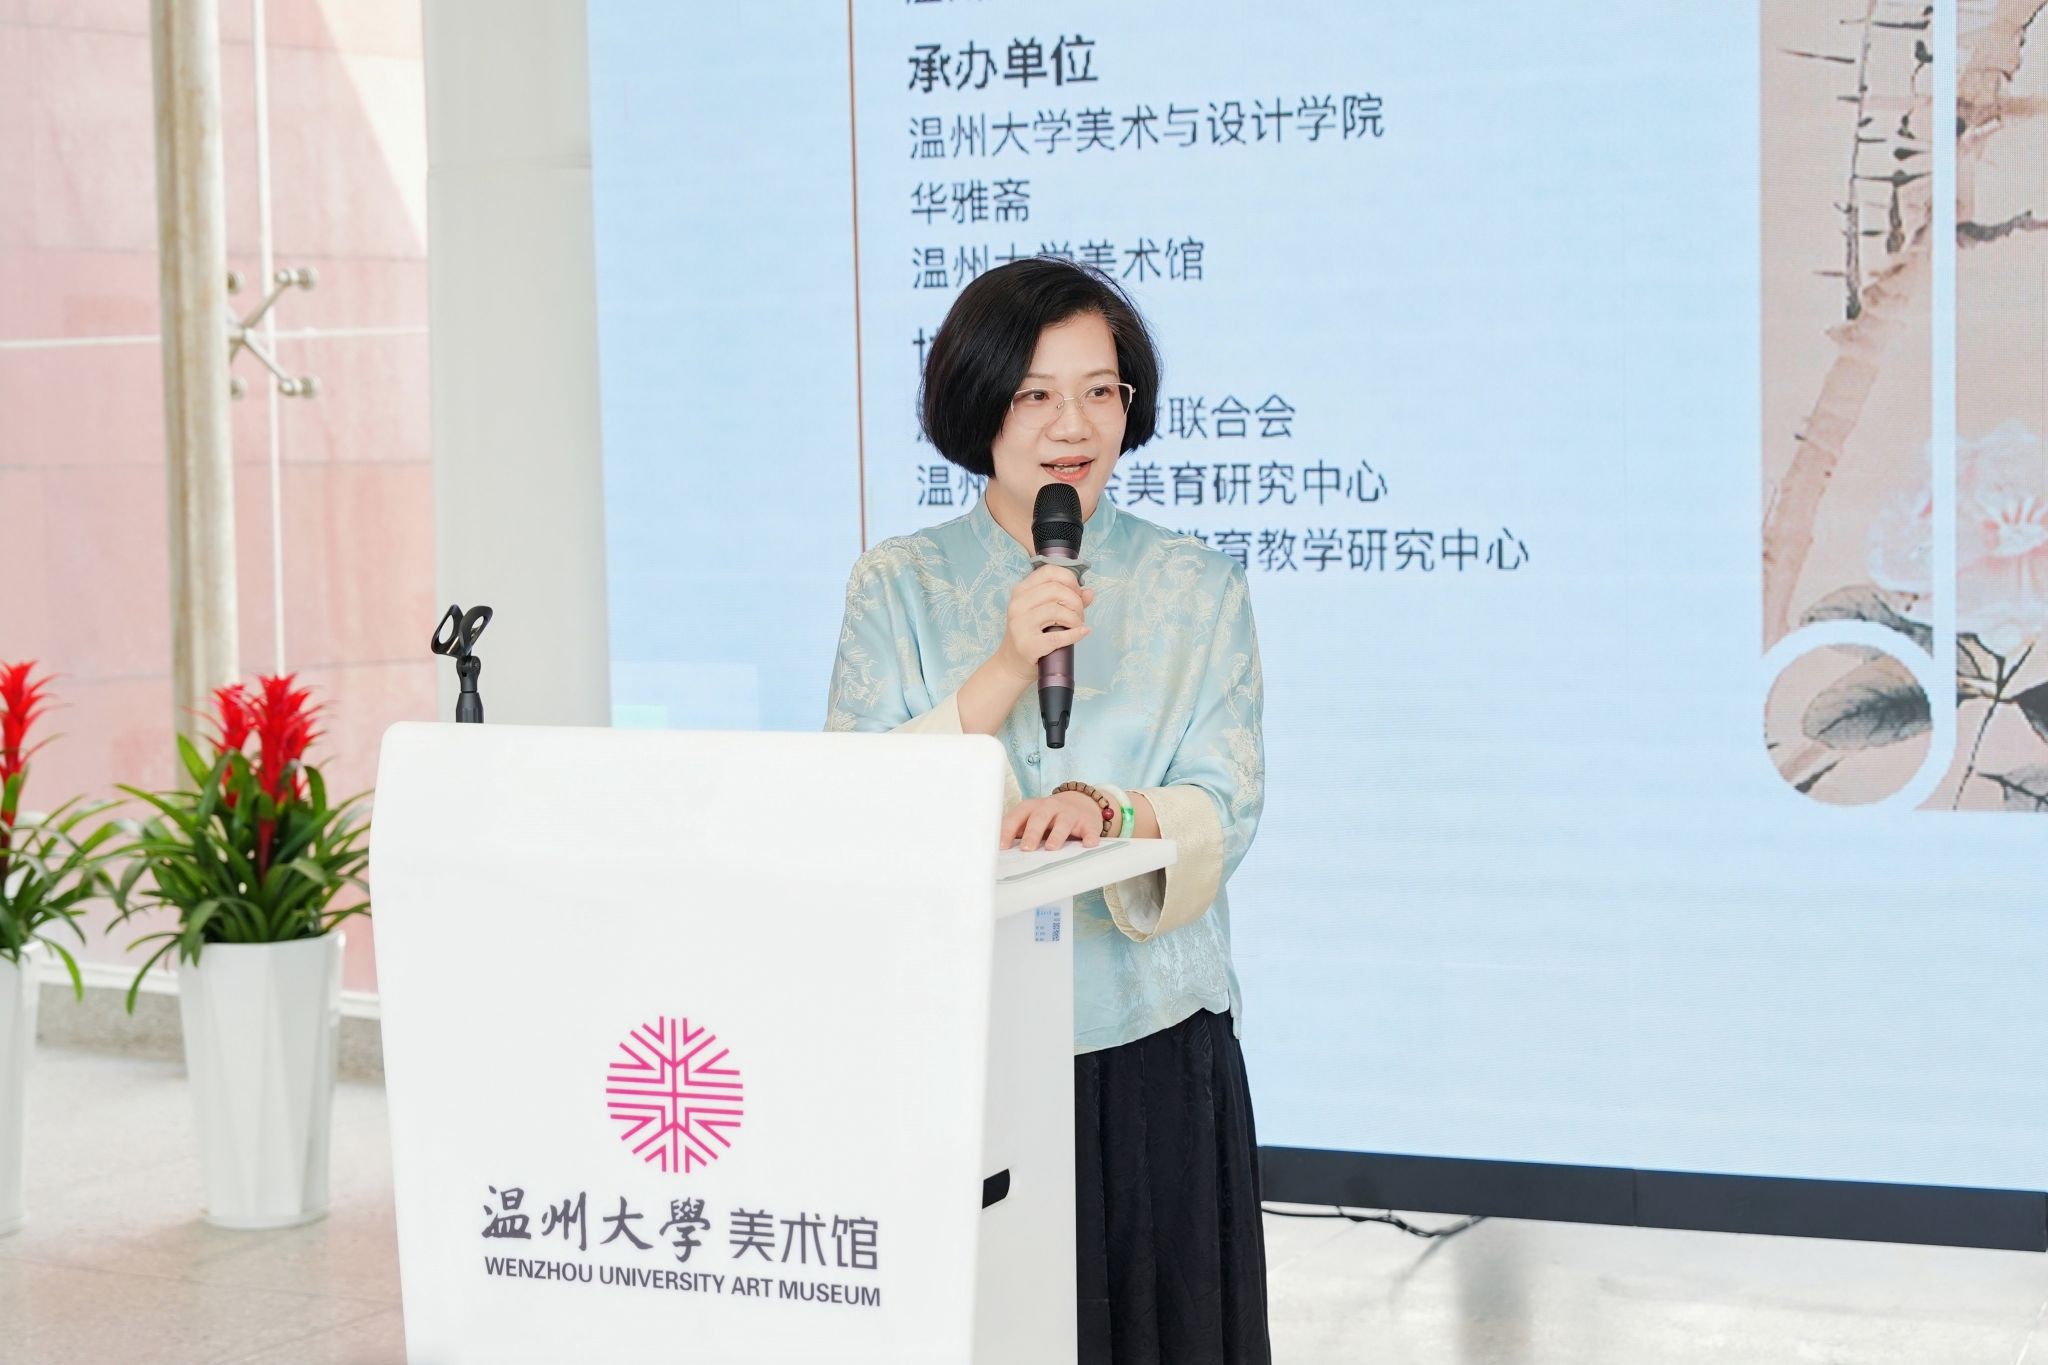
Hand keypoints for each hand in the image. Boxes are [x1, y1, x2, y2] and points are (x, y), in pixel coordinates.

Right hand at [993, 565, 1095, 681]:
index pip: (1049, 571)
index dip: (1070, 580)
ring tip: (1076, 625)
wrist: (1011, 664)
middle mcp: (1017, 605)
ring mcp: (1020, 625)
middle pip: (1056, 590)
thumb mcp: (1044, 612)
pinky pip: (1058, 636)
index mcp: (1020, 591)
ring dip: (1075, 618)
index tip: (1076, 593)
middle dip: (1075, 602)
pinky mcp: (1027, 645)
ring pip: (1057, 610)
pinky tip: (1082, 632)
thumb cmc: (1031, 634)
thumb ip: (1068, 600)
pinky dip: (1075, 634)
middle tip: (1079, 614)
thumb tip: (1089, 593)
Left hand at [1001, 791, 1104, 851]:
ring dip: (1057, 835)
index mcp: (1033, 807)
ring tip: (1052, 848)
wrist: (1082, 802)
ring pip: (1063, 822)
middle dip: (1032, 833)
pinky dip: (1090, 836)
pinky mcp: (1089, 822)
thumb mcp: (1033, 819)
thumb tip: (1000, 852)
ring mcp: (1071, 813)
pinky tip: (1088, 845)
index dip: (1008, 830)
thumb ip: (1019, 831)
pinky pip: (1090, 829)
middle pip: (1040, 817)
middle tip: (1026, 849)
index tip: (1001, 846)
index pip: (1017, 816)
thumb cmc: (1050, 817)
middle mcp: (1051, 807)